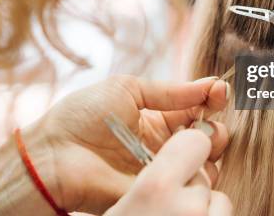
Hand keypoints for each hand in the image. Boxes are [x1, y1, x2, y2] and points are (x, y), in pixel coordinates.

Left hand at [0, 75, 229, 214]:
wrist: (54, 154)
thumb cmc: (83, 115)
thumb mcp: (127, 90)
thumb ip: (170, 91)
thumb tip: (209, 83)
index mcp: (156, 118)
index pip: (194, 109)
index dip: (210, 99)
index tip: (219, 91)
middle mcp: (163, 144)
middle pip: (205, 137)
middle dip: (216, 127)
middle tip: (212, 119)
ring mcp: (160, 168)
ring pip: (202, 162)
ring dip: (211, 147)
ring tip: (205, 136)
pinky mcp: (155, 190)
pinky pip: (186, 184)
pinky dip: (197, 170)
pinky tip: (193, 156)